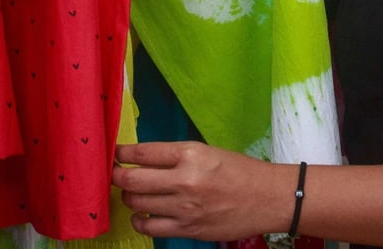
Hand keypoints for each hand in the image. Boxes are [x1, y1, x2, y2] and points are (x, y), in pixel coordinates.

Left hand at [113, 141, 291, 240]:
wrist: (267, 198)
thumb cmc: (238, 170)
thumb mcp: (206, 151)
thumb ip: (175, 156)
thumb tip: (141, 159)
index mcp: (190, 154)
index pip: (142, 152)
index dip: (121, 153)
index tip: (114, 153)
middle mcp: (184, 180)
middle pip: (132, 179)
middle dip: (116, 176)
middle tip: (114, 173)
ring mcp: (185, 208)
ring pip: (137, 203)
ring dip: (128, 196)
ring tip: (132, 192)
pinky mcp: (188, 230)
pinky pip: (150, 227)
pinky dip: (140, 220)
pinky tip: (142, 214)